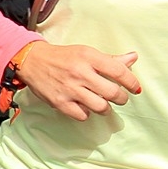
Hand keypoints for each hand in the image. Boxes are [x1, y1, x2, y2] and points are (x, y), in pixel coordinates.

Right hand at [14, 42, 141, 120]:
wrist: (32, 61)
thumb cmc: (62, 57)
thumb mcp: (86, 52)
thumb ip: (110, 59)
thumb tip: (133, 57)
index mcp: (88, 56)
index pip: (118, 71)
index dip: (131, 82)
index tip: (135, 88)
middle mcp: (80, 72)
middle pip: (112, 93)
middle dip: (121, 98)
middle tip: (119, 97)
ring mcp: (70, 89)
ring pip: (101, 107)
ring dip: (106, 108)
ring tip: (103, 103)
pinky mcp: (60, 102)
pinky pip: (83, 115)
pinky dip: (87, 113)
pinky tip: (85, 106)